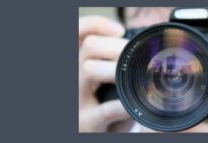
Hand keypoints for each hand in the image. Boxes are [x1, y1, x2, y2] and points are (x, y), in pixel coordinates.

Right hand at [78, 16, 130, 131]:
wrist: (101, 134)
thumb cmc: (107, 104)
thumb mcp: (106, 80)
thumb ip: (113, 61)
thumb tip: (134, 42)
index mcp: (79, 65)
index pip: (78, 33)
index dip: (96, 24)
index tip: (120, 30)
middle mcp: (73, 79)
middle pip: (87, 46)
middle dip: (115, 45)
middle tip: (133, 54)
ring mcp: (77, 100)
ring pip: (88, 69)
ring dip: (116, 69)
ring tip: (132, 74)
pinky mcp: (87, 122)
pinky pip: (106, 109)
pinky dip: (123, 105)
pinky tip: (132, 104)